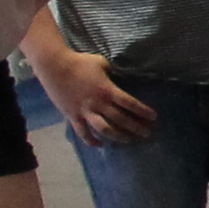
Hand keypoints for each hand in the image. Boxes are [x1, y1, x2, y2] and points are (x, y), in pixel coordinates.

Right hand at [39, 46, 154, 147]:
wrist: (54, 66)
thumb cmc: (80, 62)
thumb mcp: (102, 63)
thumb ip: (114, 72)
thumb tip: (123, 75)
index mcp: (107, 90)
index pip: (130, 103)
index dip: (143, 111)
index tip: (154, 118)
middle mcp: (98, 103)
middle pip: (121, 119)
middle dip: (136, 128)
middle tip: (147, 134)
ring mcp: (85, 111)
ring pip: (104, 129)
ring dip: (117, 137)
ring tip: (128, 140)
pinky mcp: (72, 116)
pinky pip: (83, 132)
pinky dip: (91, 141)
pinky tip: (100, 144)